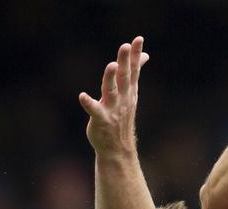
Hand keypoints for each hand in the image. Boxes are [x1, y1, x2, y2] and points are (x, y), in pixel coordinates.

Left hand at [79, 37, 149, 154]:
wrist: (118, 150)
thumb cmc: (122, 118)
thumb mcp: (131, 93)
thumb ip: (135, 72)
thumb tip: (145, 55)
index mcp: (128, 91)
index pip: (134, 70)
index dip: (135, 55)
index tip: (138, 39)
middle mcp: (122, 99)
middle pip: (124, 77)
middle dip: (125, 62)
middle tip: (125, 46)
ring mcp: (112, 109)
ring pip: (111, 91)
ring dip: (111, 79)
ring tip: (111, 66)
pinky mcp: (100, 120)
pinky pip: (94, 111)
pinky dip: (89, 104)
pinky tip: (82, 96)